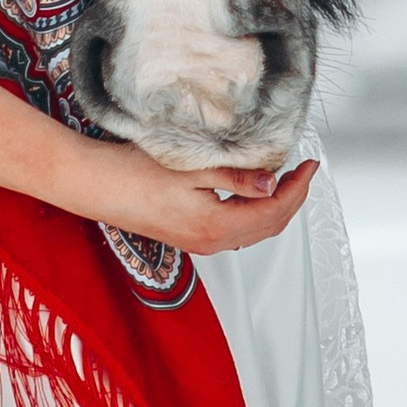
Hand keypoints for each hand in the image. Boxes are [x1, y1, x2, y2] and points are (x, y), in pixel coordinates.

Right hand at [79, 148, 318, 255]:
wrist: (95, 186)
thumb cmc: (135, 172)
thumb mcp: (192, 167)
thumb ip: (235, 177)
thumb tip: (273, 184)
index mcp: (216, 226)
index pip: (274, 211)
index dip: (298, 188)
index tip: (311, 163)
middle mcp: (211, 242)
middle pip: (269, 226)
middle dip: (293, 199)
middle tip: (305, 170)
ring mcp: (199, 243)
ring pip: (254, 231)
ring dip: (275, 207)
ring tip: (287, 178)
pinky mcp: (189, 237)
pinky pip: (236, 232)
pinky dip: (254, 213)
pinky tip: (254, 193)